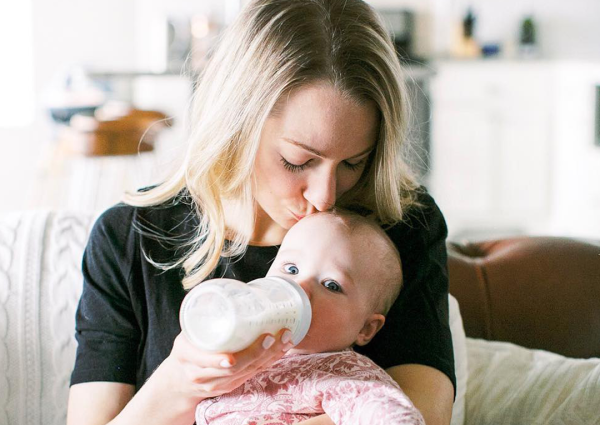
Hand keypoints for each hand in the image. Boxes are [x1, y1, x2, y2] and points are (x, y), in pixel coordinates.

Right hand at [108, 328, 294, 424]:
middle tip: (272, 336)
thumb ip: (203, 317)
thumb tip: (231, 289)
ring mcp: (218, 384)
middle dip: (256, 353)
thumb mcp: (187, 334)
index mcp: (187, 356)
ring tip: (284, 340)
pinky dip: (269, 362)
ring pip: (247, 372)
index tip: (232, 356)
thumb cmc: (187, 349)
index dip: (219, 360)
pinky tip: (281, 351)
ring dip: (269, 357)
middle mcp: (202, 374)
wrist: (180, 381)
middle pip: (233, 368)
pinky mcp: (231, 387)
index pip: (205, 361)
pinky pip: (252, 375)